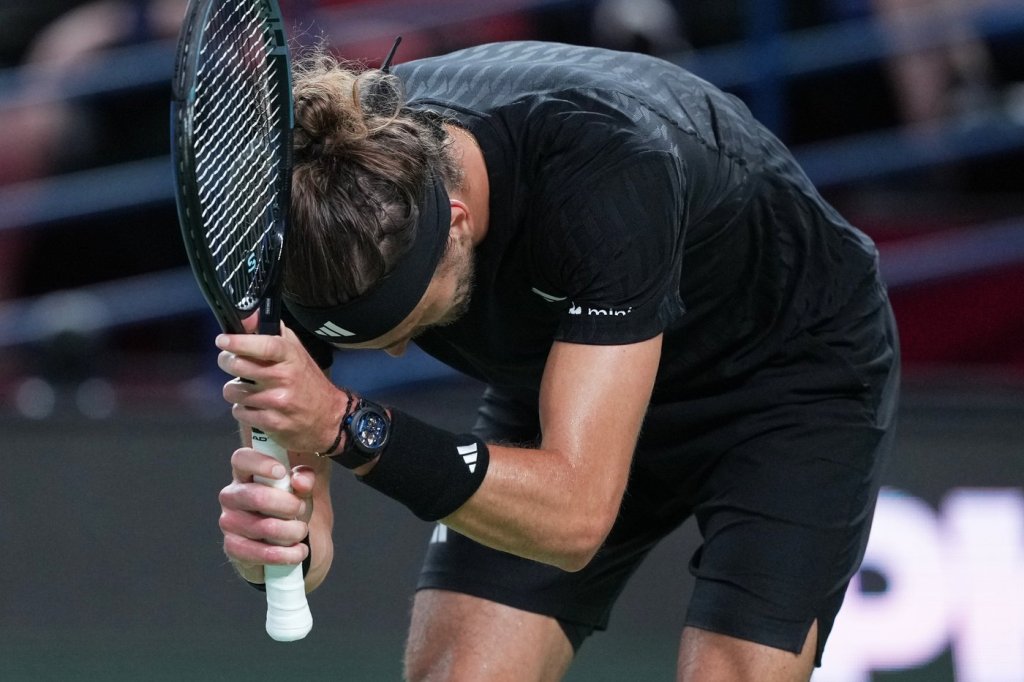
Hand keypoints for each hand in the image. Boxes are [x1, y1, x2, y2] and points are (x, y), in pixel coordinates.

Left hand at [216, 321, 348, 453]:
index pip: (265, 345)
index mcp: (291, 357)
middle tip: (232, 363)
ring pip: (233, 391)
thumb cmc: (308, 382)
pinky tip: (256, 408)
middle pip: (239, 366)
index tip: (223, 340)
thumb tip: (248, 317)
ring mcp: (277, 402)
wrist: (330, 418)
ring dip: (236, 390)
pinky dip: (243, 410)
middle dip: (228, 362)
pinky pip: (239, 412)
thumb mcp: (297, 353)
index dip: (240, 341)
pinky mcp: (271, 423)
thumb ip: (274, 334)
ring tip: (249, 390)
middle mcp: (284, 378)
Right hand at [218, 447, 315, 582]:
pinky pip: (259, 553)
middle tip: (301, 509)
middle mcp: (232, 496)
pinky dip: (285, 555)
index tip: (282, 472)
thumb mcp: (303, 491)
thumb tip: (300, 481)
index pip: (242, 459)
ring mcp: (229, 522)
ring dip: (292, 532)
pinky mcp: (233, 548)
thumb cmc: (291, 509)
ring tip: (302, 532)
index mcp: (246, 474)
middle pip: (256, 496)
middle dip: (288, 505)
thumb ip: (305, 479)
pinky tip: (298, 552)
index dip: (260, 463)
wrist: (290, 545)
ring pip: (263, 526)